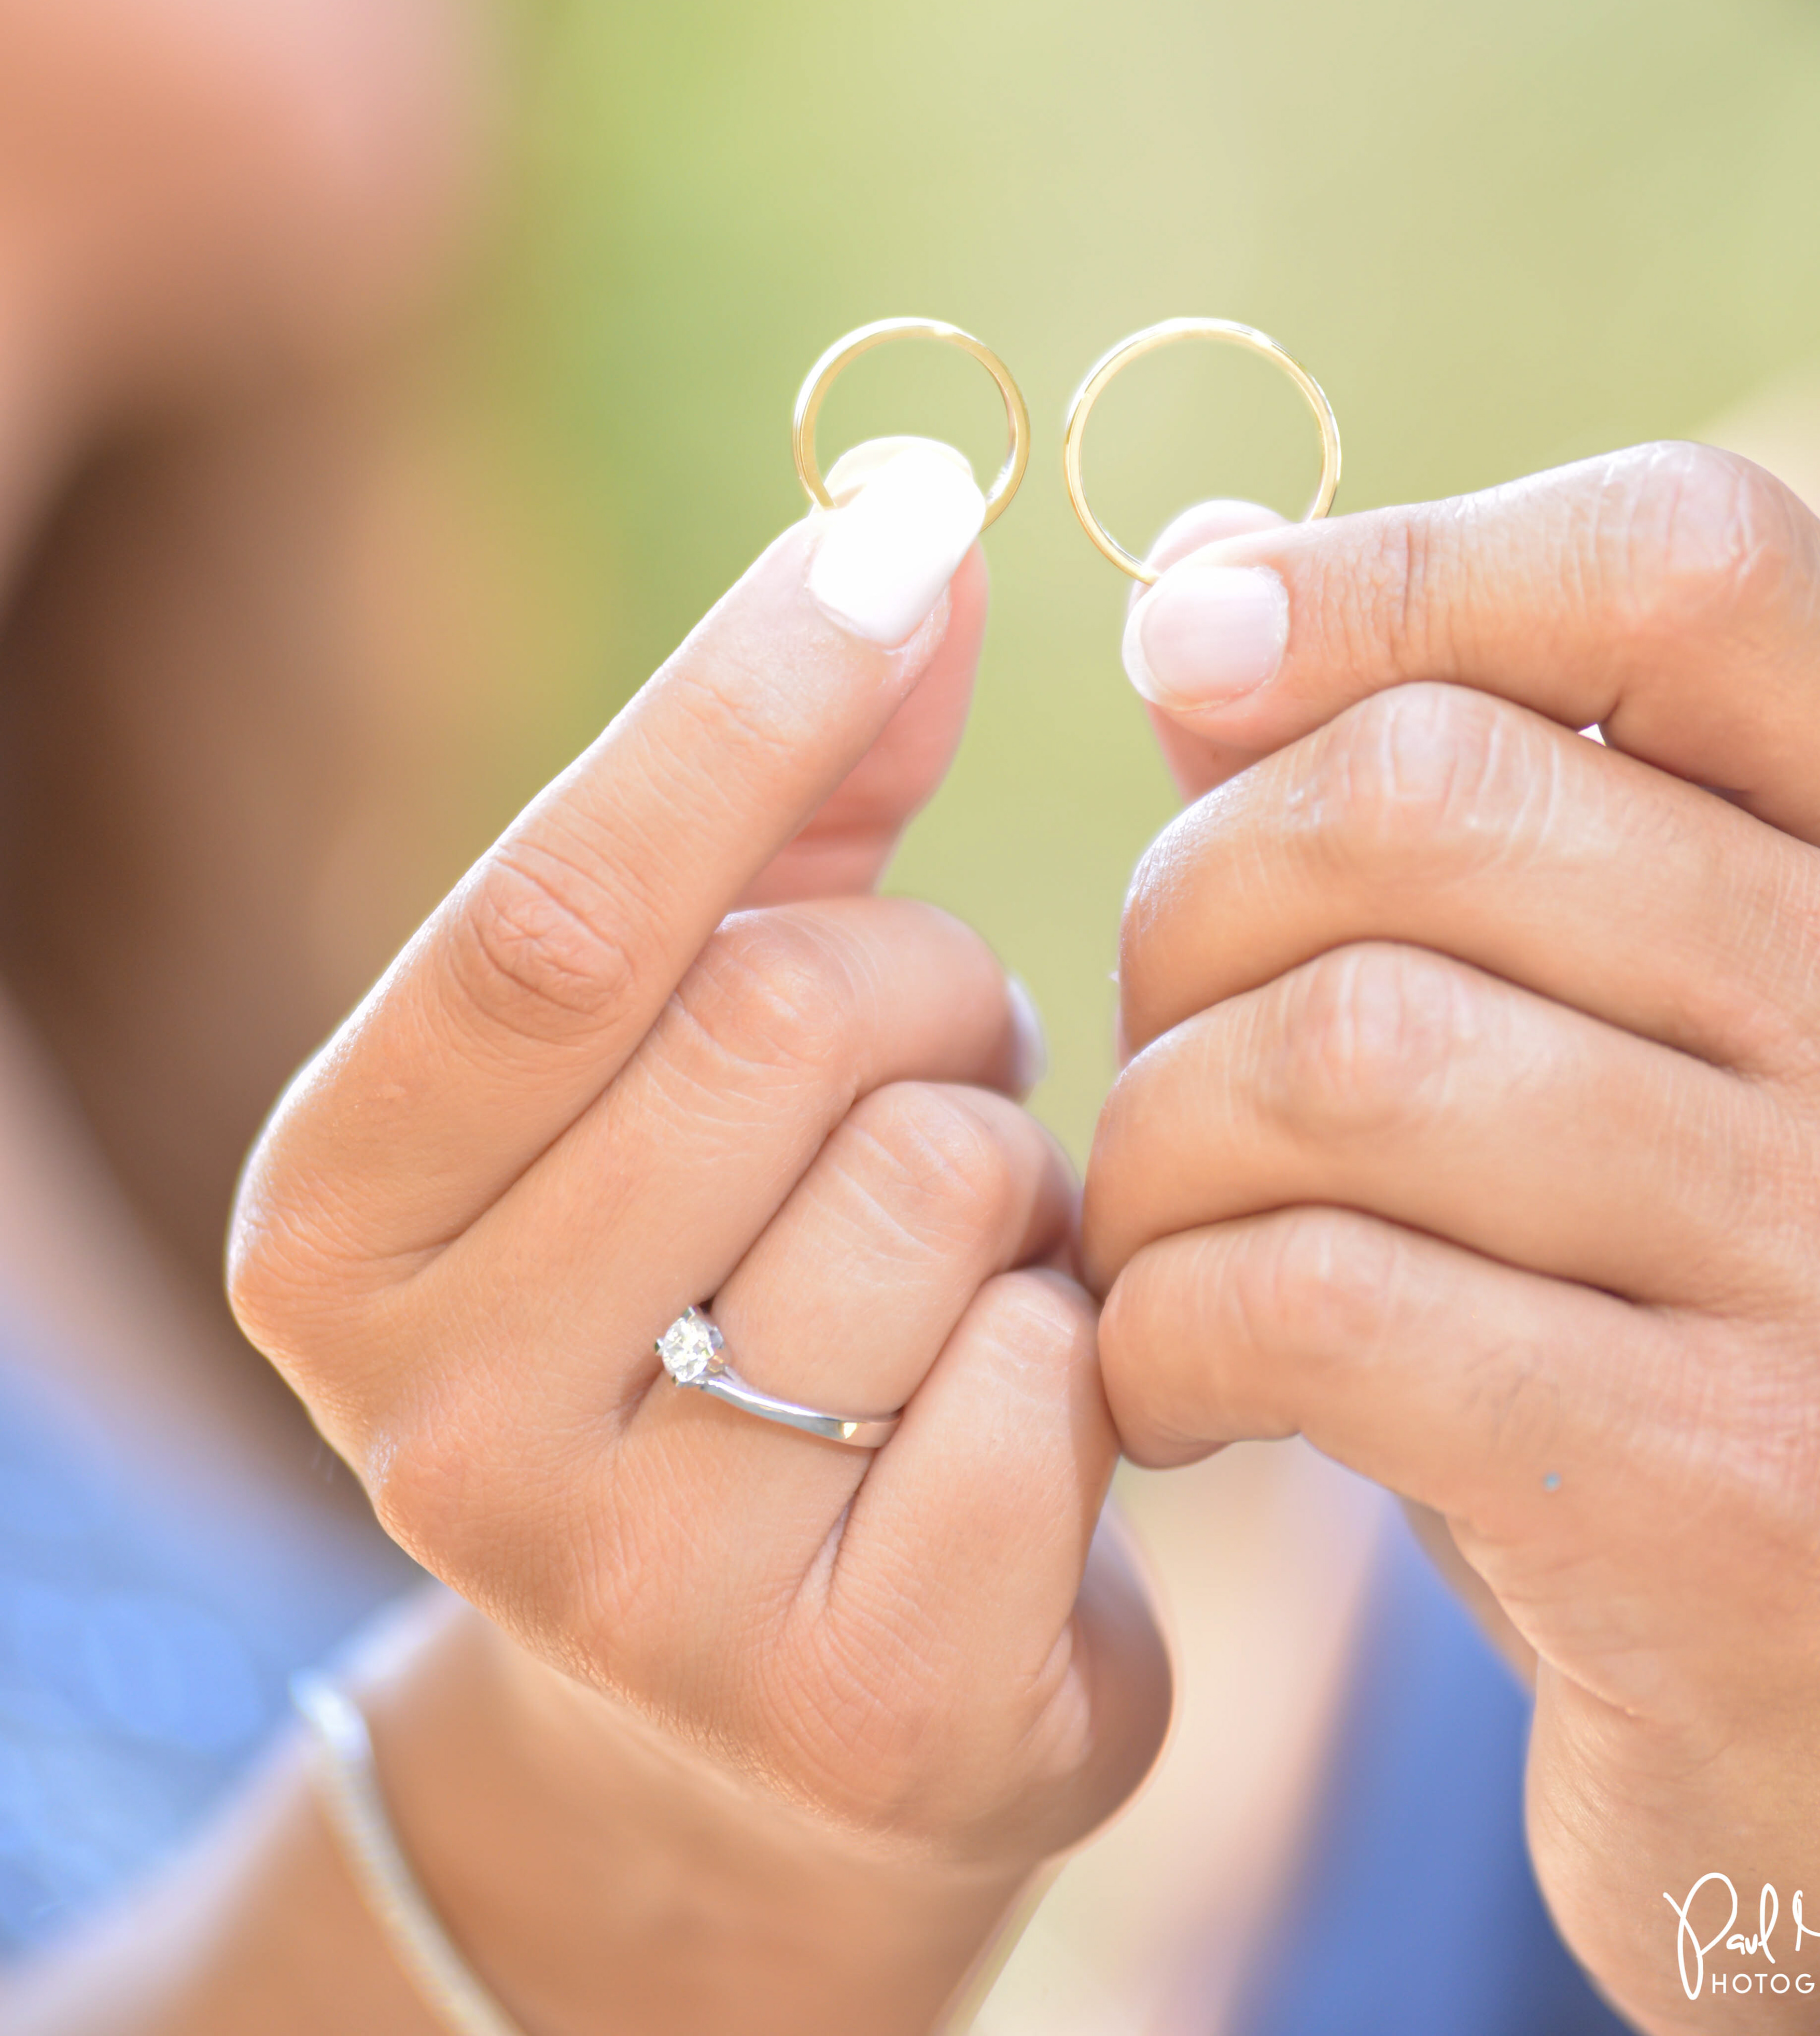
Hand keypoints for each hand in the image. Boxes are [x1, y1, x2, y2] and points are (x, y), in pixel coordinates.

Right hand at [230, 449, 1169, 2033]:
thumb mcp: (724, 1013)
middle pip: (778, 1027)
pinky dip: (1083, 1343)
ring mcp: (617, 1586)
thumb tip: (904, 510)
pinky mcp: (838, 1706)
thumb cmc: (741, 1267)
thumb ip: (798, 780)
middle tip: (935, 1068)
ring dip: (1014, 1173)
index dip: (742, 701)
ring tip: (970, 1245)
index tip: (897, 527)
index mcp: (338, 1207)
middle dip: (927, 994)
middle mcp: (424, 1411)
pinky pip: (1048, 1385)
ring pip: (932, 1189)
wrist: (776, 1691)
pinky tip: (1026, 1397)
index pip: (553, 909)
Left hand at [1083, 447, 1819, 2032]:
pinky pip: (1317, 1301)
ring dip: (1159, 1142)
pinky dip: (1167, 1332)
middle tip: (1169, 1046)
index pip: (1689, 562)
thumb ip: (1448, 796)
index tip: (1195, 655)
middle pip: (1429, 794)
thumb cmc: (1701, 1338)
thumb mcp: (1634, 1039)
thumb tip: (1213, 578)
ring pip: (1340, 1048)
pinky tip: (1179, 1390)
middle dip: (1194, 902)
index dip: (1396, 565)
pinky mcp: (1743, 1502)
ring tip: (1159, 1234)